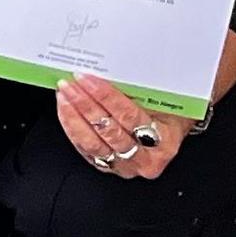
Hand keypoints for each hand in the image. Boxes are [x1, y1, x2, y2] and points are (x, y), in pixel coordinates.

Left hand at [56, 71, 187, 179]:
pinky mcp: (107, 166)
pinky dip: (71, 127)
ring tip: (64, 94)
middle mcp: (145, 160)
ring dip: (73, 116)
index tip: (88, 80)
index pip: (130, 117)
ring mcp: (125, 166)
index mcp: (165, 143)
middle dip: (85, 105)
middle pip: (109, 131)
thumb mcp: (165, 101)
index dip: (106, 97)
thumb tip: (112, 70)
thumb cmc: (171, 113)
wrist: (171, 132)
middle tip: (70, 84)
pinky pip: (84, 148)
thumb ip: (144, 91)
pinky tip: (65, 109)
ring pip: (92, 143)